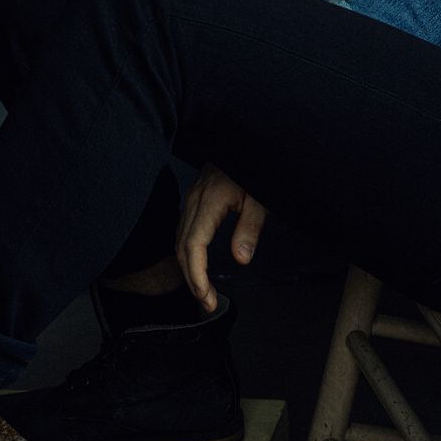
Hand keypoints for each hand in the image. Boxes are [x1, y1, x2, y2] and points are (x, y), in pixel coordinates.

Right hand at [175, 162, 266, 312]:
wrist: (244, 138)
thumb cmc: (253, 166)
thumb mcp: (261, 198)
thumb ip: (250, 228)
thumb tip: (240, 258)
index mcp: (208, 201)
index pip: (193, 246)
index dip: (197, 276)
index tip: (207, 297)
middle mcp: (194, 201)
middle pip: (182, 247)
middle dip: (192, 279)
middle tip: (206, 302)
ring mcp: (191, 198)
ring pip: (179, 239)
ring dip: (188, 268)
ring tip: (203, 290)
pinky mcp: (194, 198)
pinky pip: (183, 229)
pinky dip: (187, 252)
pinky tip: (197, 263)